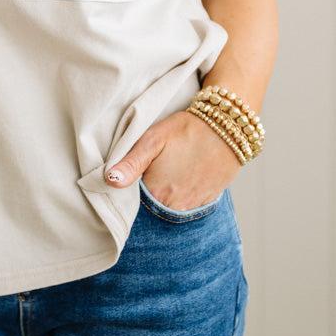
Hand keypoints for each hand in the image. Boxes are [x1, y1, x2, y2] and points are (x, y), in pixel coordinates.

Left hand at [105, 109, 240, 209]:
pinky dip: (182, 195)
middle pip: (152, 207)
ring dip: (166, 196)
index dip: (131, 190)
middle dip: (148, 194)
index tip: (133, 177)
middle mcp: (175, 206)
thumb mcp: (153, 139)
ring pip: (171, 208)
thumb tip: (109, 181)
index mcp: (157, 192)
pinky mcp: (207, 201)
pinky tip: (182, 178)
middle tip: (152, 171)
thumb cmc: (185, 130)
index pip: (134, 203)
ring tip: (168, 173)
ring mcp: (193, 206)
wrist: (226, 127)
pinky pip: (189, 205)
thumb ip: (130, 163)